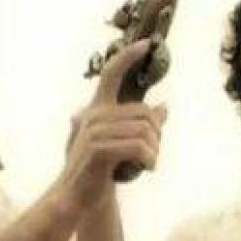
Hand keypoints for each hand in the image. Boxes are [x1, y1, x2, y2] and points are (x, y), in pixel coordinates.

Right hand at [63, 39, 167, 209]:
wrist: (76, 196)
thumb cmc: (97, 169)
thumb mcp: (119, 143)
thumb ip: (138, 124)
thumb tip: (164, 107)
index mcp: (97, 110)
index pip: (111, 74)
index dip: (127, 57)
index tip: (145, 44)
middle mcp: (94, 115)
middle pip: (144, 112)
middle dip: (157, 134)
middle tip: (153, 153)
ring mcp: (94, 132)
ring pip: (145, 131)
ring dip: (155, 150)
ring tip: (150, 163)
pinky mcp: (98, 150)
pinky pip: (138, 146)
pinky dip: (150, 159)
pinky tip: (148, 168)